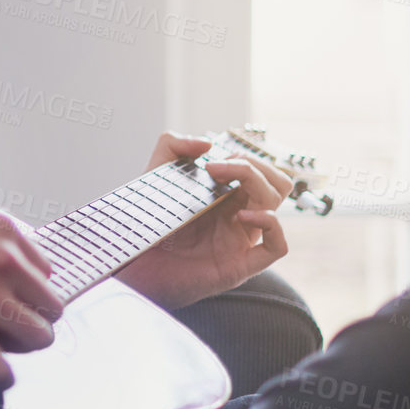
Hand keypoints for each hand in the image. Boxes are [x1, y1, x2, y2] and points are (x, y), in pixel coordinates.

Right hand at [0, 186, 62, 388]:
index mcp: (3, 230)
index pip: (45, 273)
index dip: (25, 293)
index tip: (6, 301)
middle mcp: (5, 260)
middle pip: (51, 307)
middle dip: (29, 319)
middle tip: (2, 327)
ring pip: (40, 337)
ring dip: (21, 348)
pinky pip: (4, 368)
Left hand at [114, 132, 292, 309]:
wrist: (132, 266)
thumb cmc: (147, 225)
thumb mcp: (155, 175)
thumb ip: (173, 147)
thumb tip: (207, 142)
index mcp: (226, 197)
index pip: (259, 169)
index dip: (243, 156)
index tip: (211, 158)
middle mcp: (238, 217)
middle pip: (276, 182)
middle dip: (254, 165)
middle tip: (218, 167)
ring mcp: (241, 241)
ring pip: (277, 204)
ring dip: (258, 183)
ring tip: (219, 181)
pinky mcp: (239, 266)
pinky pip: (277, 246)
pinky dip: (270, 224)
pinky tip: (242, 216)